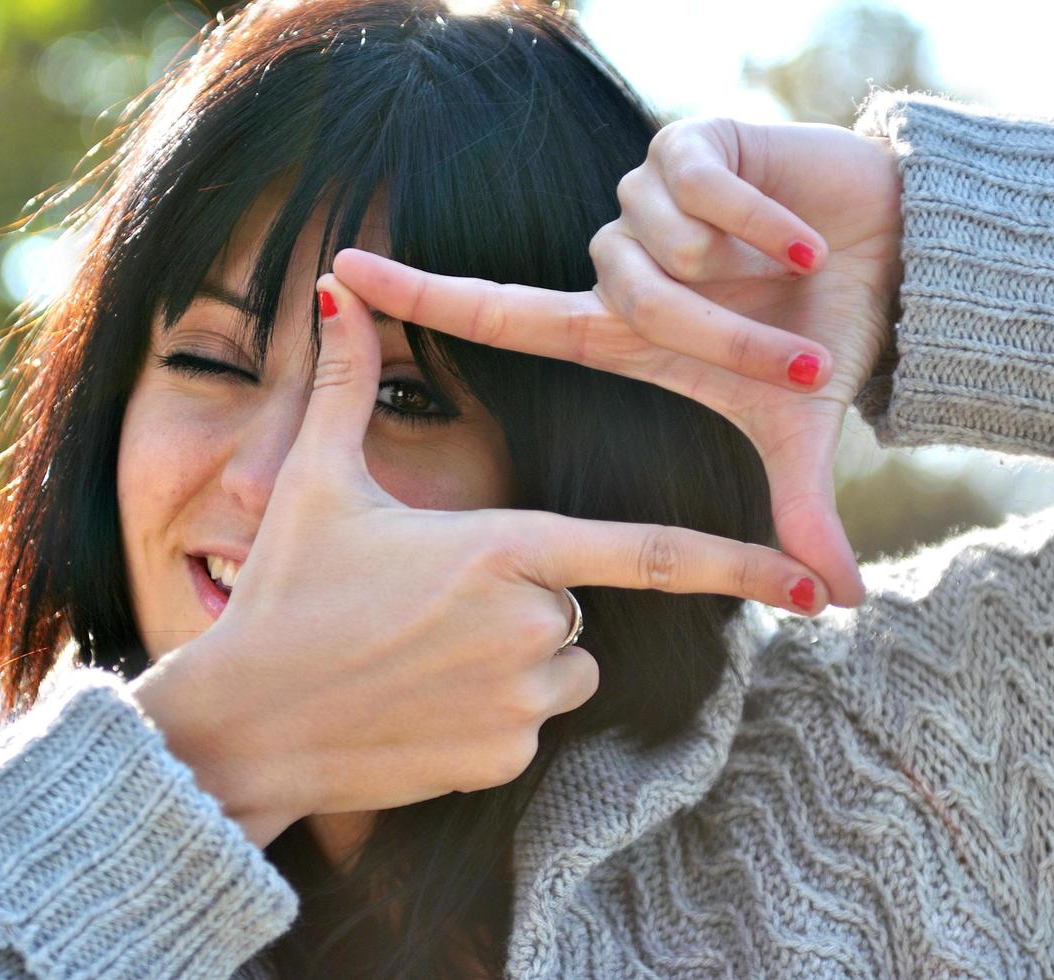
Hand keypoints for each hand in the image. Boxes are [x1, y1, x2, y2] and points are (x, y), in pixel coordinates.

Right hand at [130, 275, 831, 847]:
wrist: (244, 726)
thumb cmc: (283, 594)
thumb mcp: (315, 481)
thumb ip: (347, 382)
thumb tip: (338, 286)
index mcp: (501, 549)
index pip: (648, 553)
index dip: (737, 564)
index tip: (809, 583)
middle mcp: (527, 627)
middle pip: (577, 601)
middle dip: (529, 595)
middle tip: (430, 602)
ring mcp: (517, 704)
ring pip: (562, 666)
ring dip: (517, 657)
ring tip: (423, 653)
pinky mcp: (501, 763)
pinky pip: (529, 725)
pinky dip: (492, 713)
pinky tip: (418, 704)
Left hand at [332, 119, 902, 607]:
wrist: (897, 259)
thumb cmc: (827, 336)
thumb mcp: (799, 427)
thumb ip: (798, 510)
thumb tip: (841, 603)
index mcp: (615, 329)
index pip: (495, 314)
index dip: (418, 298)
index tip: (339, 273)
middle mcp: (617, 262)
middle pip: (622, 295)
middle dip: (718, 334)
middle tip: (802, 359)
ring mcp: (648, 199)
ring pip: (652, 241)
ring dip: (737, 273)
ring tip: (796, 274)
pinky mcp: (690, 144)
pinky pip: (694, 185)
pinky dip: (759, 219)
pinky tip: (802, 234)